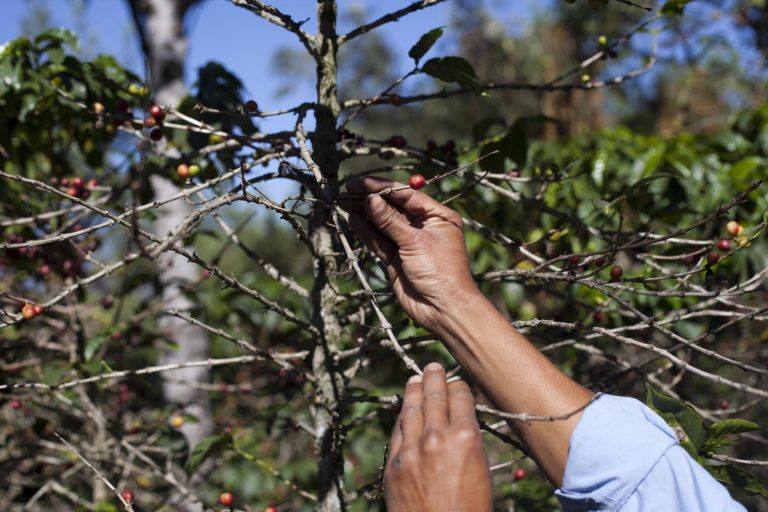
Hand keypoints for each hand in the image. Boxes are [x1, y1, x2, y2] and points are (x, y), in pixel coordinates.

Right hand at [343, 177, 478, 332]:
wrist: (443, 309)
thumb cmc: (441, 272)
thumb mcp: (415, 242)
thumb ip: (390, 221)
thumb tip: (370, 199)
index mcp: (437, 216)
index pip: (406, 195)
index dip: (383, 187)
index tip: (361, 182)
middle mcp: (423, 226)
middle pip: (393, 207)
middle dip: (371, 198)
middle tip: (348, 188)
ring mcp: (409, 243)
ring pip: (383, 223)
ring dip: (365, 213)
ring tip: (344, 201)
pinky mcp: (396, 259)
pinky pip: (379, 241)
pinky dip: (366, 231)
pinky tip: (353, 219)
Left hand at [384, 363, 492, 511]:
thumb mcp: (482, 473)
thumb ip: (469, 444)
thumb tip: (461, 425)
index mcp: (465, 439)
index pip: (459, 397)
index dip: (459, 386)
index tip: (458, 382)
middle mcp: (436, 438)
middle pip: (433, 396)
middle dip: (434, 378)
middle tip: (433, 366)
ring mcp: (410, 451)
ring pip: (410, 410)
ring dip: (413, 392)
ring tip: (415, 379)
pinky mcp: (393, 466)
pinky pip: (397, 433)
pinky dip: (401, 419)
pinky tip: (403, 412)